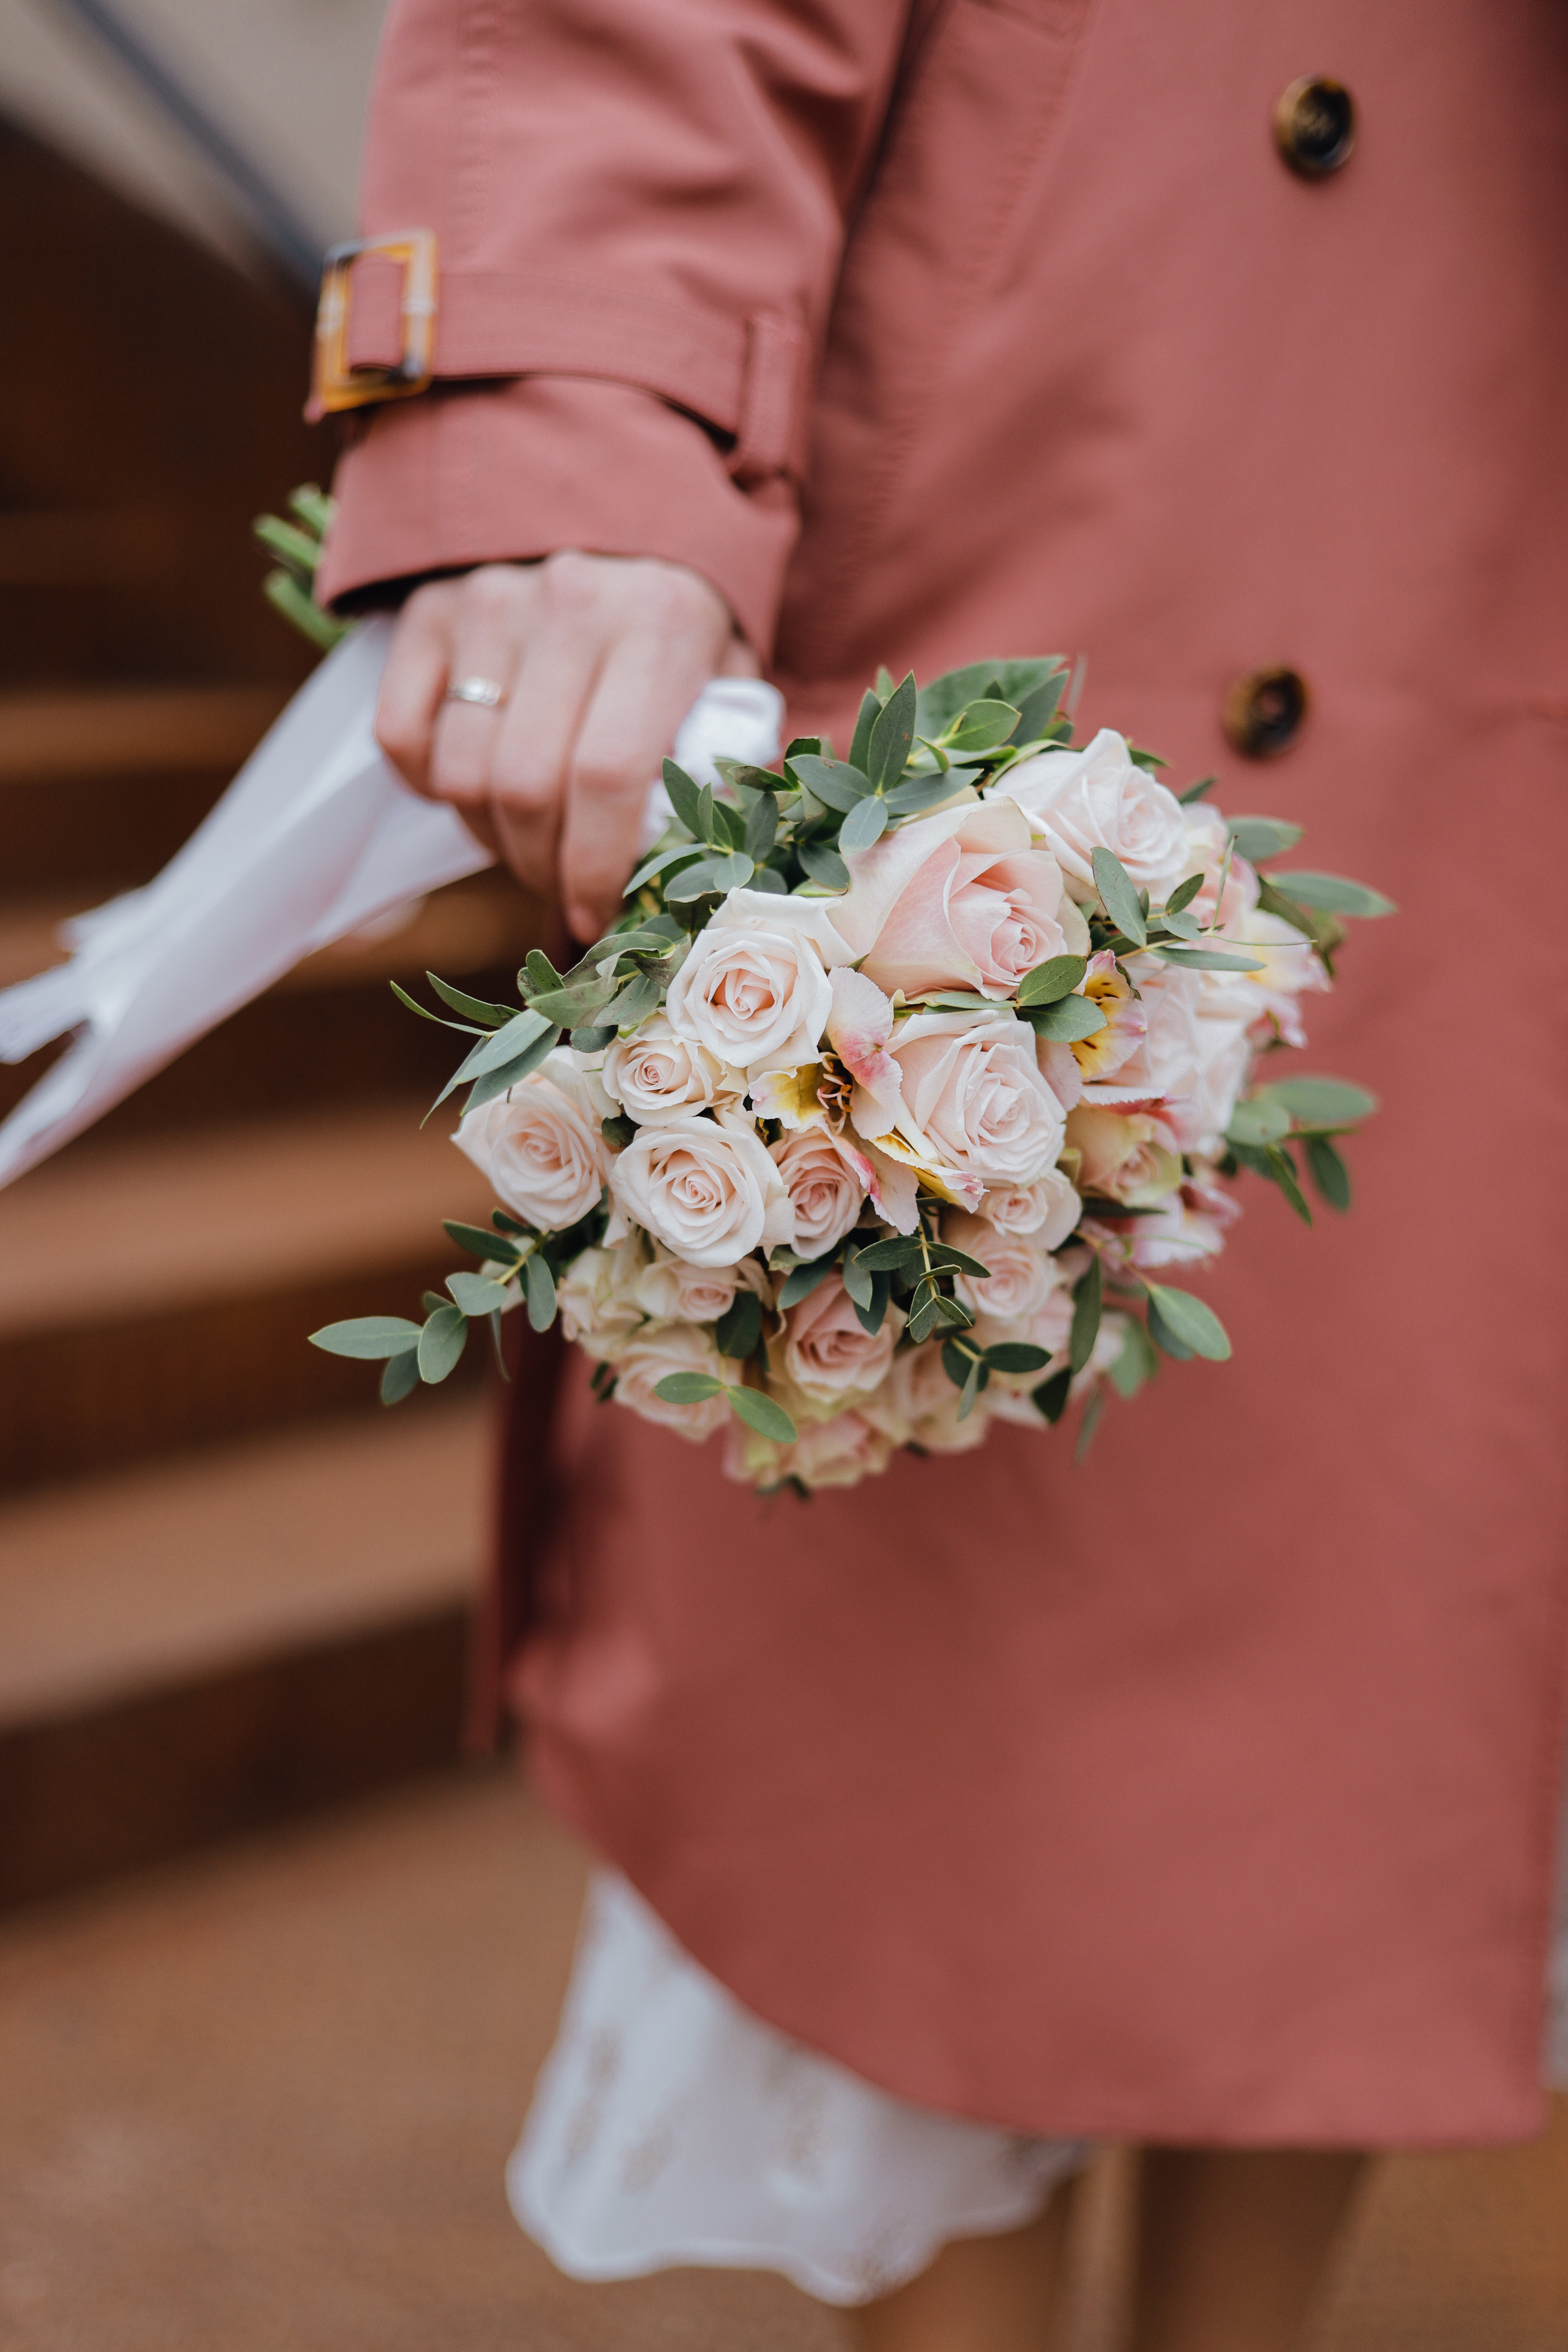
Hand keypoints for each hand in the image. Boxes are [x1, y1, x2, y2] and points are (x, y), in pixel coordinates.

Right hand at [375, 551, 753, 942]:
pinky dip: (428, 788)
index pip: (608, 776)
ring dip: (489, 839)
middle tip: (562, 889)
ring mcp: (486, 602)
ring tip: (527, 844)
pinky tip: (474, 791)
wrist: (617, 508)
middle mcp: (568, 605)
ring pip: (460, 774)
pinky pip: (400, 737)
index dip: (593, 868)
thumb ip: (715, 763)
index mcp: (658, 625)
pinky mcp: (426, 609)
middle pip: (524, 787)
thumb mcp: (725, 680)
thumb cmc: (678, 623)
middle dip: (541, 868)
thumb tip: (682, 873)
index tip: (596, 917)